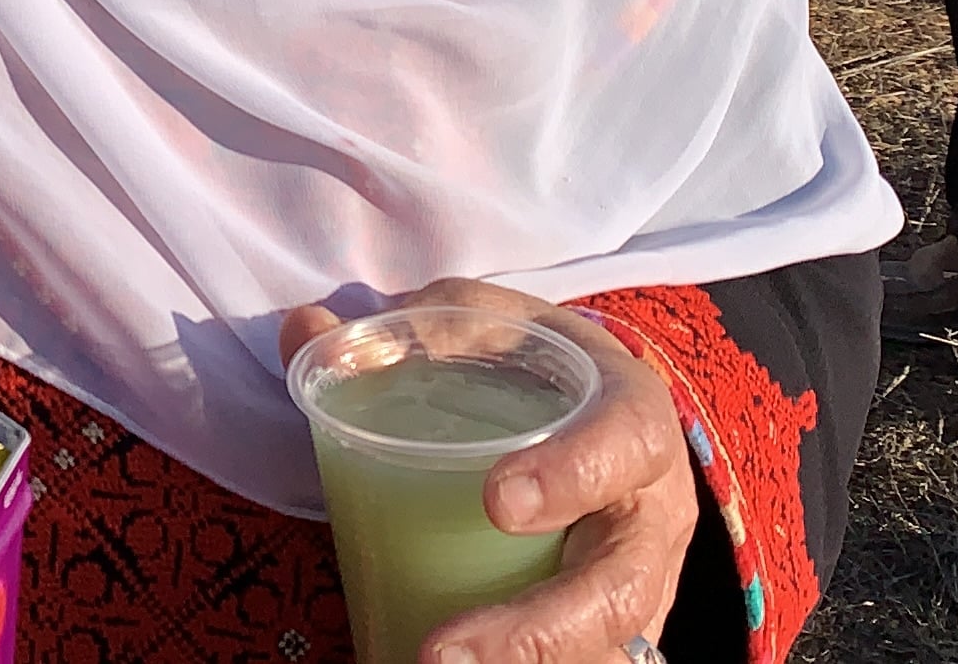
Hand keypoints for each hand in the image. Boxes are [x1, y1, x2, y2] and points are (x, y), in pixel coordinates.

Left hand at [280, 279, 698, 663]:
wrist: (595, 409)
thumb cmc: (535, 367)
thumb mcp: (482, 327)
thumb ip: (399, 332)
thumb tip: (309, 333)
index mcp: (630, 416)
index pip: (625, 443)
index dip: (573, 474)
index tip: (496, 500)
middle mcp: (648, 511)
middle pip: (619, 585)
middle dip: (537, 630)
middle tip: (441, 649)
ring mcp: (639, 580)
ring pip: (607, 644)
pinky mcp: (615, 627)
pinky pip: (585, 662)